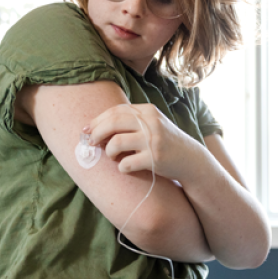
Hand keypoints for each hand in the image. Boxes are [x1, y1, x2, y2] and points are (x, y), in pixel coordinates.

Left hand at [86, 103, 202, 181]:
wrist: (190, 159)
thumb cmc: (164, 142)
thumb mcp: (152, 124)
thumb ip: (130, 121)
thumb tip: (96, 126)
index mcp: (147, 111)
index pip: (116, 111)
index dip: (97, 120)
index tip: (87, 130)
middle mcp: (151, 123)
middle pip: (113, 123)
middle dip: (96, 133)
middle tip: (91, 143)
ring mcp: (153, 141)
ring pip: (116, 143)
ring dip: (109, 152)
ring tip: (113, 156)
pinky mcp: (155, 159)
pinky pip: (126, 164)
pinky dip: (121, 167)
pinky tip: (126, 168)